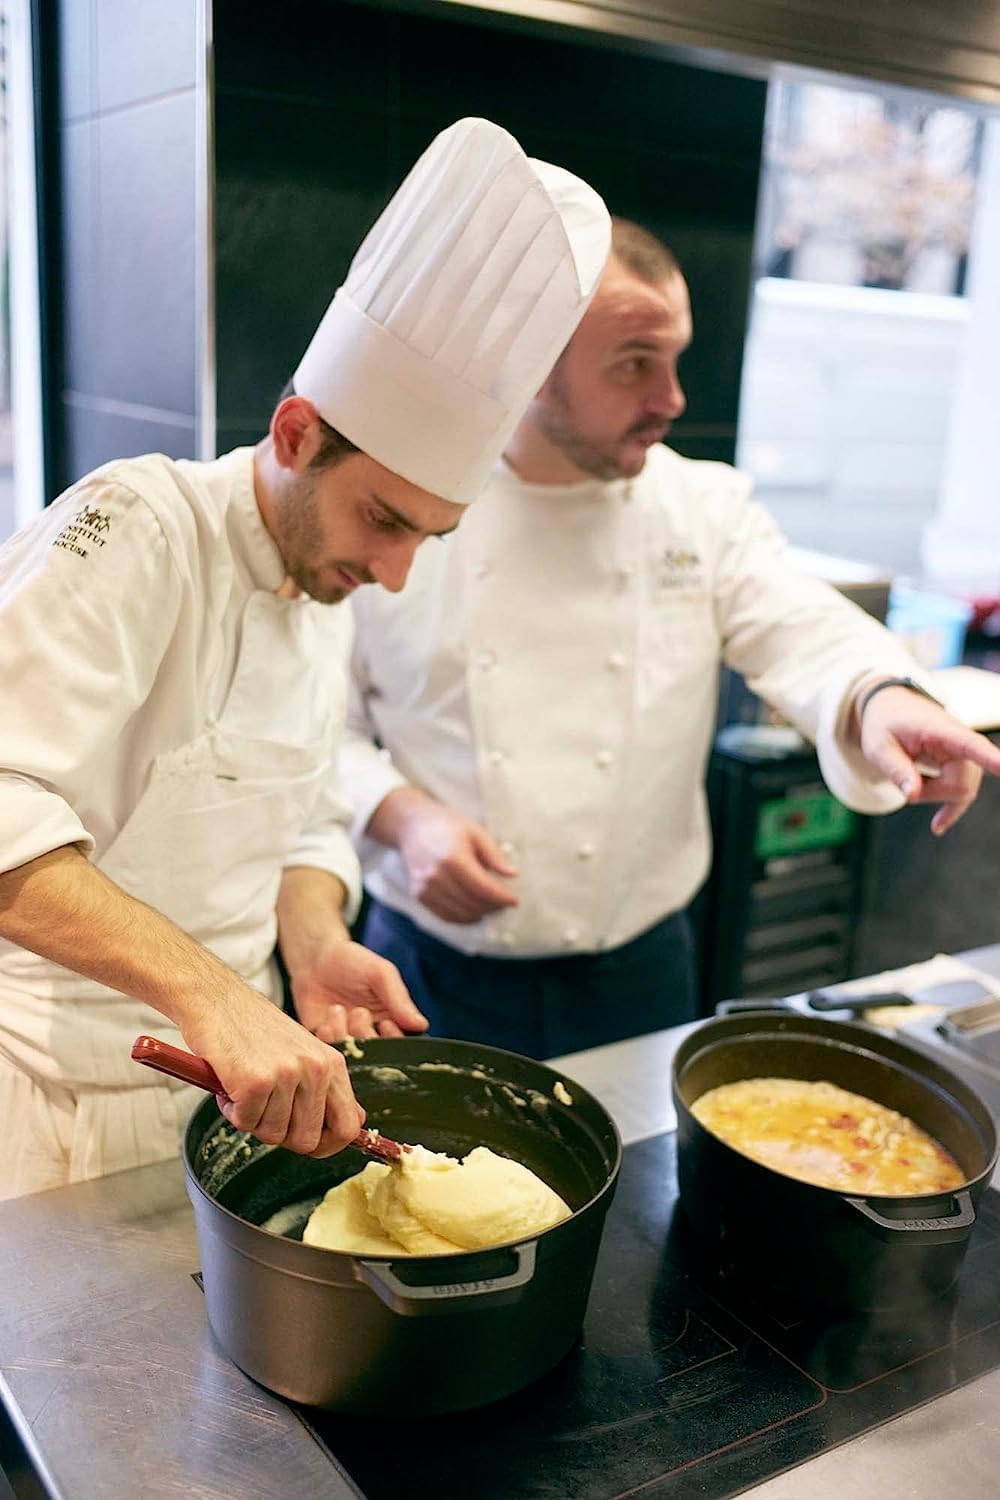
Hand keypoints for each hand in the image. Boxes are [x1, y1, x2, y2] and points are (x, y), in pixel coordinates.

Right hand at [181, 980, 364, 1156]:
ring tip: (245, 1087)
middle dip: (281, 1134)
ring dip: (252, 1118)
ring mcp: (287, 1075)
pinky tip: (230, 1083)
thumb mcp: (304, 1053)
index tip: (310, 1147)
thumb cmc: (255, 1028)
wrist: (217, 999)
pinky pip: (245, 1123)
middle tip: (264, 1109)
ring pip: (273, 1135)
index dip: (328, 1147)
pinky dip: (232, 1110)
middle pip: (307, 1141)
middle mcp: (316, 1069)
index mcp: (332, 1064)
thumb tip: (355, 1127)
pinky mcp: (256, 1081)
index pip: (348, 1127)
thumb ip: (327, 1089)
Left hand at [290, 938, 428, 1042]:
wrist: (315, 958)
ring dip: (344, 1034)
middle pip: (377, 1055)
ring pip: (352, 1057)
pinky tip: (324, 1021)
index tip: (385, 1023)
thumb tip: (421, 1024)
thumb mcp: (381, 973)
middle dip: (366, 1035)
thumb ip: (399, 998)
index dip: (394, 1039)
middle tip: (358, 1012)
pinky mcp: (325, 1043)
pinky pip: (328, 1054)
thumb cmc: (353, 962)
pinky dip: (326, 1040)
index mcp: (393, 1020)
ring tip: (337, 1009)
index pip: (403, 1044)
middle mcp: (372, 1035)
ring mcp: (348, 1041)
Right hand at [395, 800, 519, 922]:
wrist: (412, 826)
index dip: (501, 897)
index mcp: (453, 858)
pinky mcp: (419, 895)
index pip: (483, 888)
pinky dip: (463, 918)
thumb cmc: (447, 826)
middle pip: (473, 903)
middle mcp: (437, 876)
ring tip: (492, 906)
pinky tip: (475, 911)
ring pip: (460, 913)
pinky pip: (445, 915)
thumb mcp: (475, 832)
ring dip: (480, 914)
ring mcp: (425, 888)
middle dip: (494, 907)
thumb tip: (512, 874)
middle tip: (505, 903)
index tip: (515, 900)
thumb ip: (494, 855)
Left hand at [857, 685, 999, 833]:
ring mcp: (964, 754)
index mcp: (941, 730)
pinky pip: (964, 794)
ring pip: (962, 791)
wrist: (893, 709)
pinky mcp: (961, 766)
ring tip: (909, 782)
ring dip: (933, 795)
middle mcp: (961, 740)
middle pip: (960, 783)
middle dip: (931, 793)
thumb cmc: (885, 724)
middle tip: (903, 781)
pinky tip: (937, 826)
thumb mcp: (878, 746)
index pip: (970, 745)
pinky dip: (951, 811)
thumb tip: (912, 797)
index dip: (989, 757)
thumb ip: (895, 769)